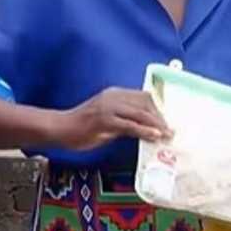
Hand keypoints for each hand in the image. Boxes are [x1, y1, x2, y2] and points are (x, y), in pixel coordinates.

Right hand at [50, 87, 172, 150]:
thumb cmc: (81, 127)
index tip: (167, 122)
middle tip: (170, 131)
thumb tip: (143, 130)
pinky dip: (144, 131)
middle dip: (160, 117)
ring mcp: (108, 107)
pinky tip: (153, 136)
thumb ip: (124, 121)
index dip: (158, 109)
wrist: (59, 128)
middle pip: (145, 103)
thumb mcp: (107, 120)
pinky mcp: (104, 120)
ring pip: (140, 113)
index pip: (143, 97)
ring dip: (156, 124)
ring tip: (167, 135)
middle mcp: (113, 96)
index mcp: (114, 94)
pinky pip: (130, 125)